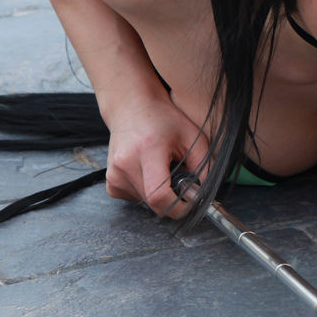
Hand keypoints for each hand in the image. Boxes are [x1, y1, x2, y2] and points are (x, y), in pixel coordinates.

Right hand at [104, 96, 208, 217]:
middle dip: (173, 198)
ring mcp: (114, 175)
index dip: (178, 207)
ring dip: (160, 193)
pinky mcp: (110, 182)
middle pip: (154, 202)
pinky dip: (147, 191)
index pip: (159, 195)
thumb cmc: (164, 119)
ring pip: (146, 202)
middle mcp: (125, 165)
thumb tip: (205, 194)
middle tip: (181, 178)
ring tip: (163, 168)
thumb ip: (204, 165)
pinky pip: (135, 198)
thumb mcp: (193, 136)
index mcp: (147, 151)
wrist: (131, 108)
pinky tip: (149, 171)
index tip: (191, 204)